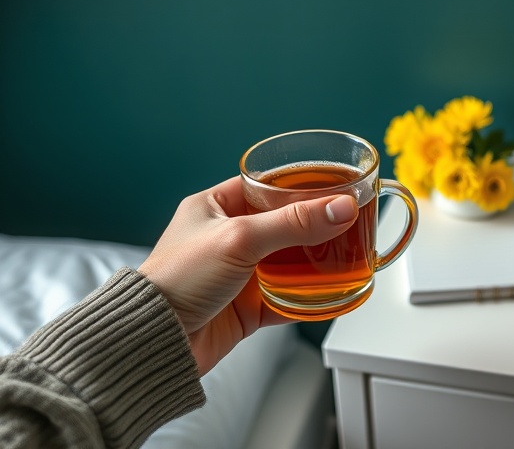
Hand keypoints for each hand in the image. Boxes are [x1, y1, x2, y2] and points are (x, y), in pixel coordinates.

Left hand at [138, 176, 358, 374]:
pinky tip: (329, 295)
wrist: (156, 340)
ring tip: (344, 255)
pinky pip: (286, 299)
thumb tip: (339, 208)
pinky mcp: (245, 307)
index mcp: (213, 208)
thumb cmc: (175, 281)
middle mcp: (226, 239)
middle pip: (282, 225)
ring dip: (314, 262)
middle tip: (345, 221)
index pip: (263, 187)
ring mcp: (237, 274)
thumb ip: (293, 223)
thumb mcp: (239, 239)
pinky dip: (308, 298)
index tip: (329, 186)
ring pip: (287, 262)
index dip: (296, 185)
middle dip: (313, 226)